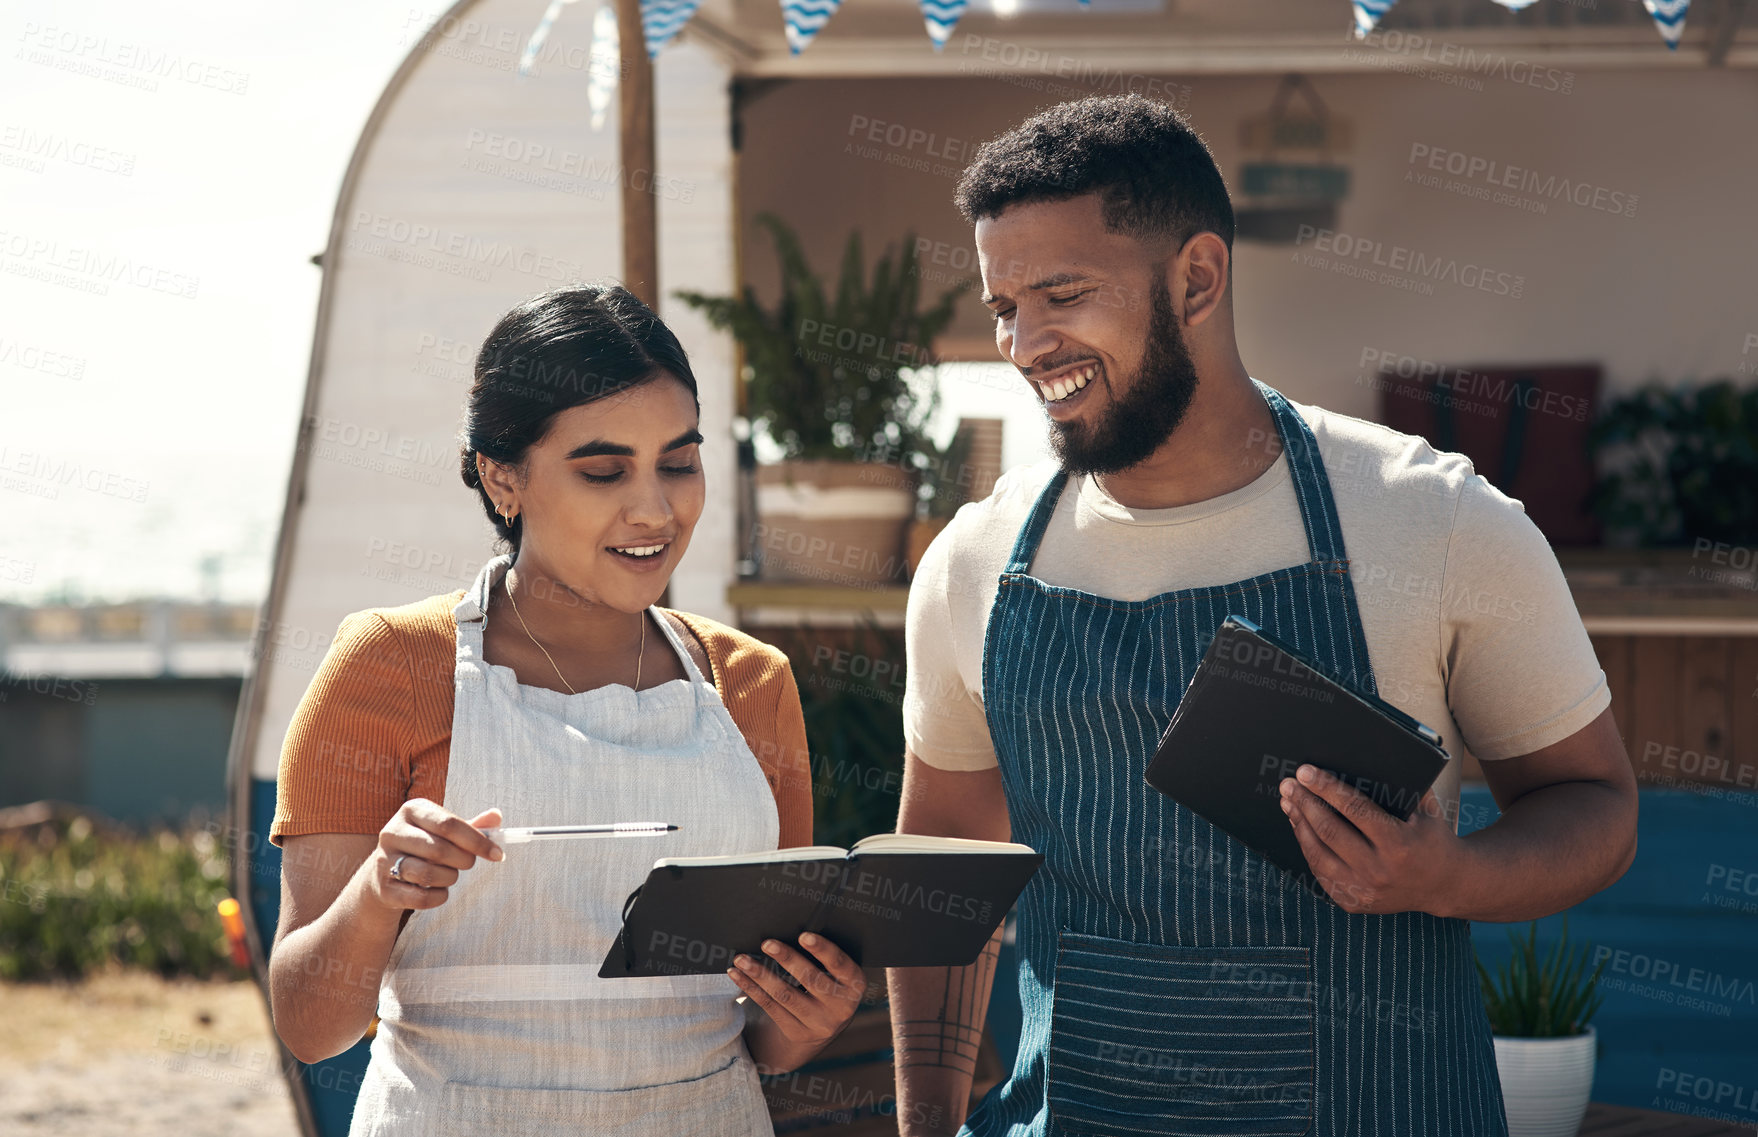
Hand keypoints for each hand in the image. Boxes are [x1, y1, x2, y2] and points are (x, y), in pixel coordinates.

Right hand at [366, 798, 503, 911]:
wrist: (383, 872)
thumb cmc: (423, 846)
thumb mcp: (444, 830)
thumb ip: (472, 825)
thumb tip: (497, 816)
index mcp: (412, 810)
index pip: (449, 824)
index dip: (478, 841)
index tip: (498, 855)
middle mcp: (392, 831)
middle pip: (440, 849)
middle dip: (464, 860)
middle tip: (468, 863)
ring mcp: (384, 860)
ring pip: (428, 874)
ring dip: (450, 878)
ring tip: (450, 875)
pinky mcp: (383, 888)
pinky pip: (421, 898)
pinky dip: (439, 897)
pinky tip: (439, 891)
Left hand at [728, 933, 865, 1048]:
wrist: (821, 1027)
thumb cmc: (826, 985)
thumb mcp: (835, 975)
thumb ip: (823, 958)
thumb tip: (789, 928)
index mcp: (854, 985)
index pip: (840, 964)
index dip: (823, 949)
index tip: (804, 935)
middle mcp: (841, 1007)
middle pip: (810, 979)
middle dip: (787, 959)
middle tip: (767, 943)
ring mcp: (819, 1024)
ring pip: (785, 995)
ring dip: (760, 975)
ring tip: (742, 959)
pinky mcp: (797, 1033)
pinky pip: (770, 1007)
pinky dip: (752, 989)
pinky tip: (739, 975)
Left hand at [1280, 765, 1461, 915]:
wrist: (1446, 886)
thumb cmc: (1432, 838)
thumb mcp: (1426, 810)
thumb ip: (1400, 785)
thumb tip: (1360, 759)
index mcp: (1399, 843)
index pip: (1354, 809)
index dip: (1326, 788)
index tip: (1304, 771)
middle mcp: (1379, 870)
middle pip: (1329, 831)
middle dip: (1305, 803)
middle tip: (1288, 784)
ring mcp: (1364, 890)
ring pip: (1318, 854)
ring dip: (1299, 825)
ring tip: (1289, 803)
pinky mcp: (1354, 903)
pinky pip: (1320, 873)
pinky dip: (1307, 848)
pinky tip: (1300, 828)